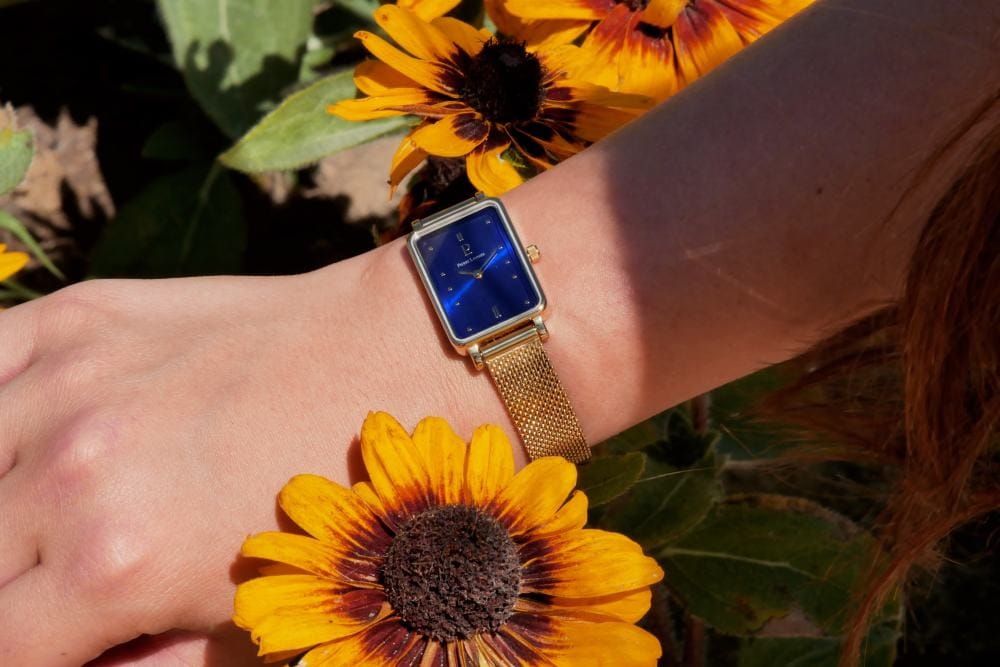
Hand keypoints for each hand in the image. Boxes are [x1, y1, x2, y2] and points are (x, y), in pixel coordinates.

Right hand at [0, 247, 497, 664]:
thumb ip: (144, 666)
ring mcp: (67, 385)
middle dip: (16, 586)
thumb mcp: (254, 626)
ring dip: (1, 506)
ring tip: (48, 515)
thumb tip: (78, 661)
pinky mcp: (77, 318)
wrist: (393, 361)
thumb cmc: (344, 503)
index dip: (26, 645)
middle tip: (66, 574)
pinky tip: (24, 443)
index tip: (54, 631)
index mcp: (118, 565)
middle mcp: (74, 474)